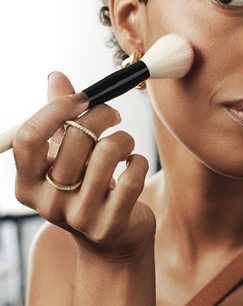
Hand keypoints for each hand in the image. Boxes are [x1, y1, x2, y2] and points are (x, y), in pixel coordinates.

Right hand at [13, 72, 154, 263]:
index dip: (56, 108)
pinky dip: (139, 161)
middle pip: (75, 138)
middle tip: (113, 114)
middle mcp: (48, 203)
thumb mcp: (67, 156)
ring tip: (124, 144)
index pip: (28, 137)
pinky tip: (133, 166)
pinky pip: (132, 175)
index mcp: (28, 183)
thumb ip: (59, 118)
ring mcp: (78, 217)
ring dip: (124, 138)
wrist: (110, 240)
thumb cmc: (87, 188)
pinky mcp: (110, 224)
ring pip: (107, 152)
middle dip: (102, 114)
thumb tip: (55, 77)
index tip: (83, 97)